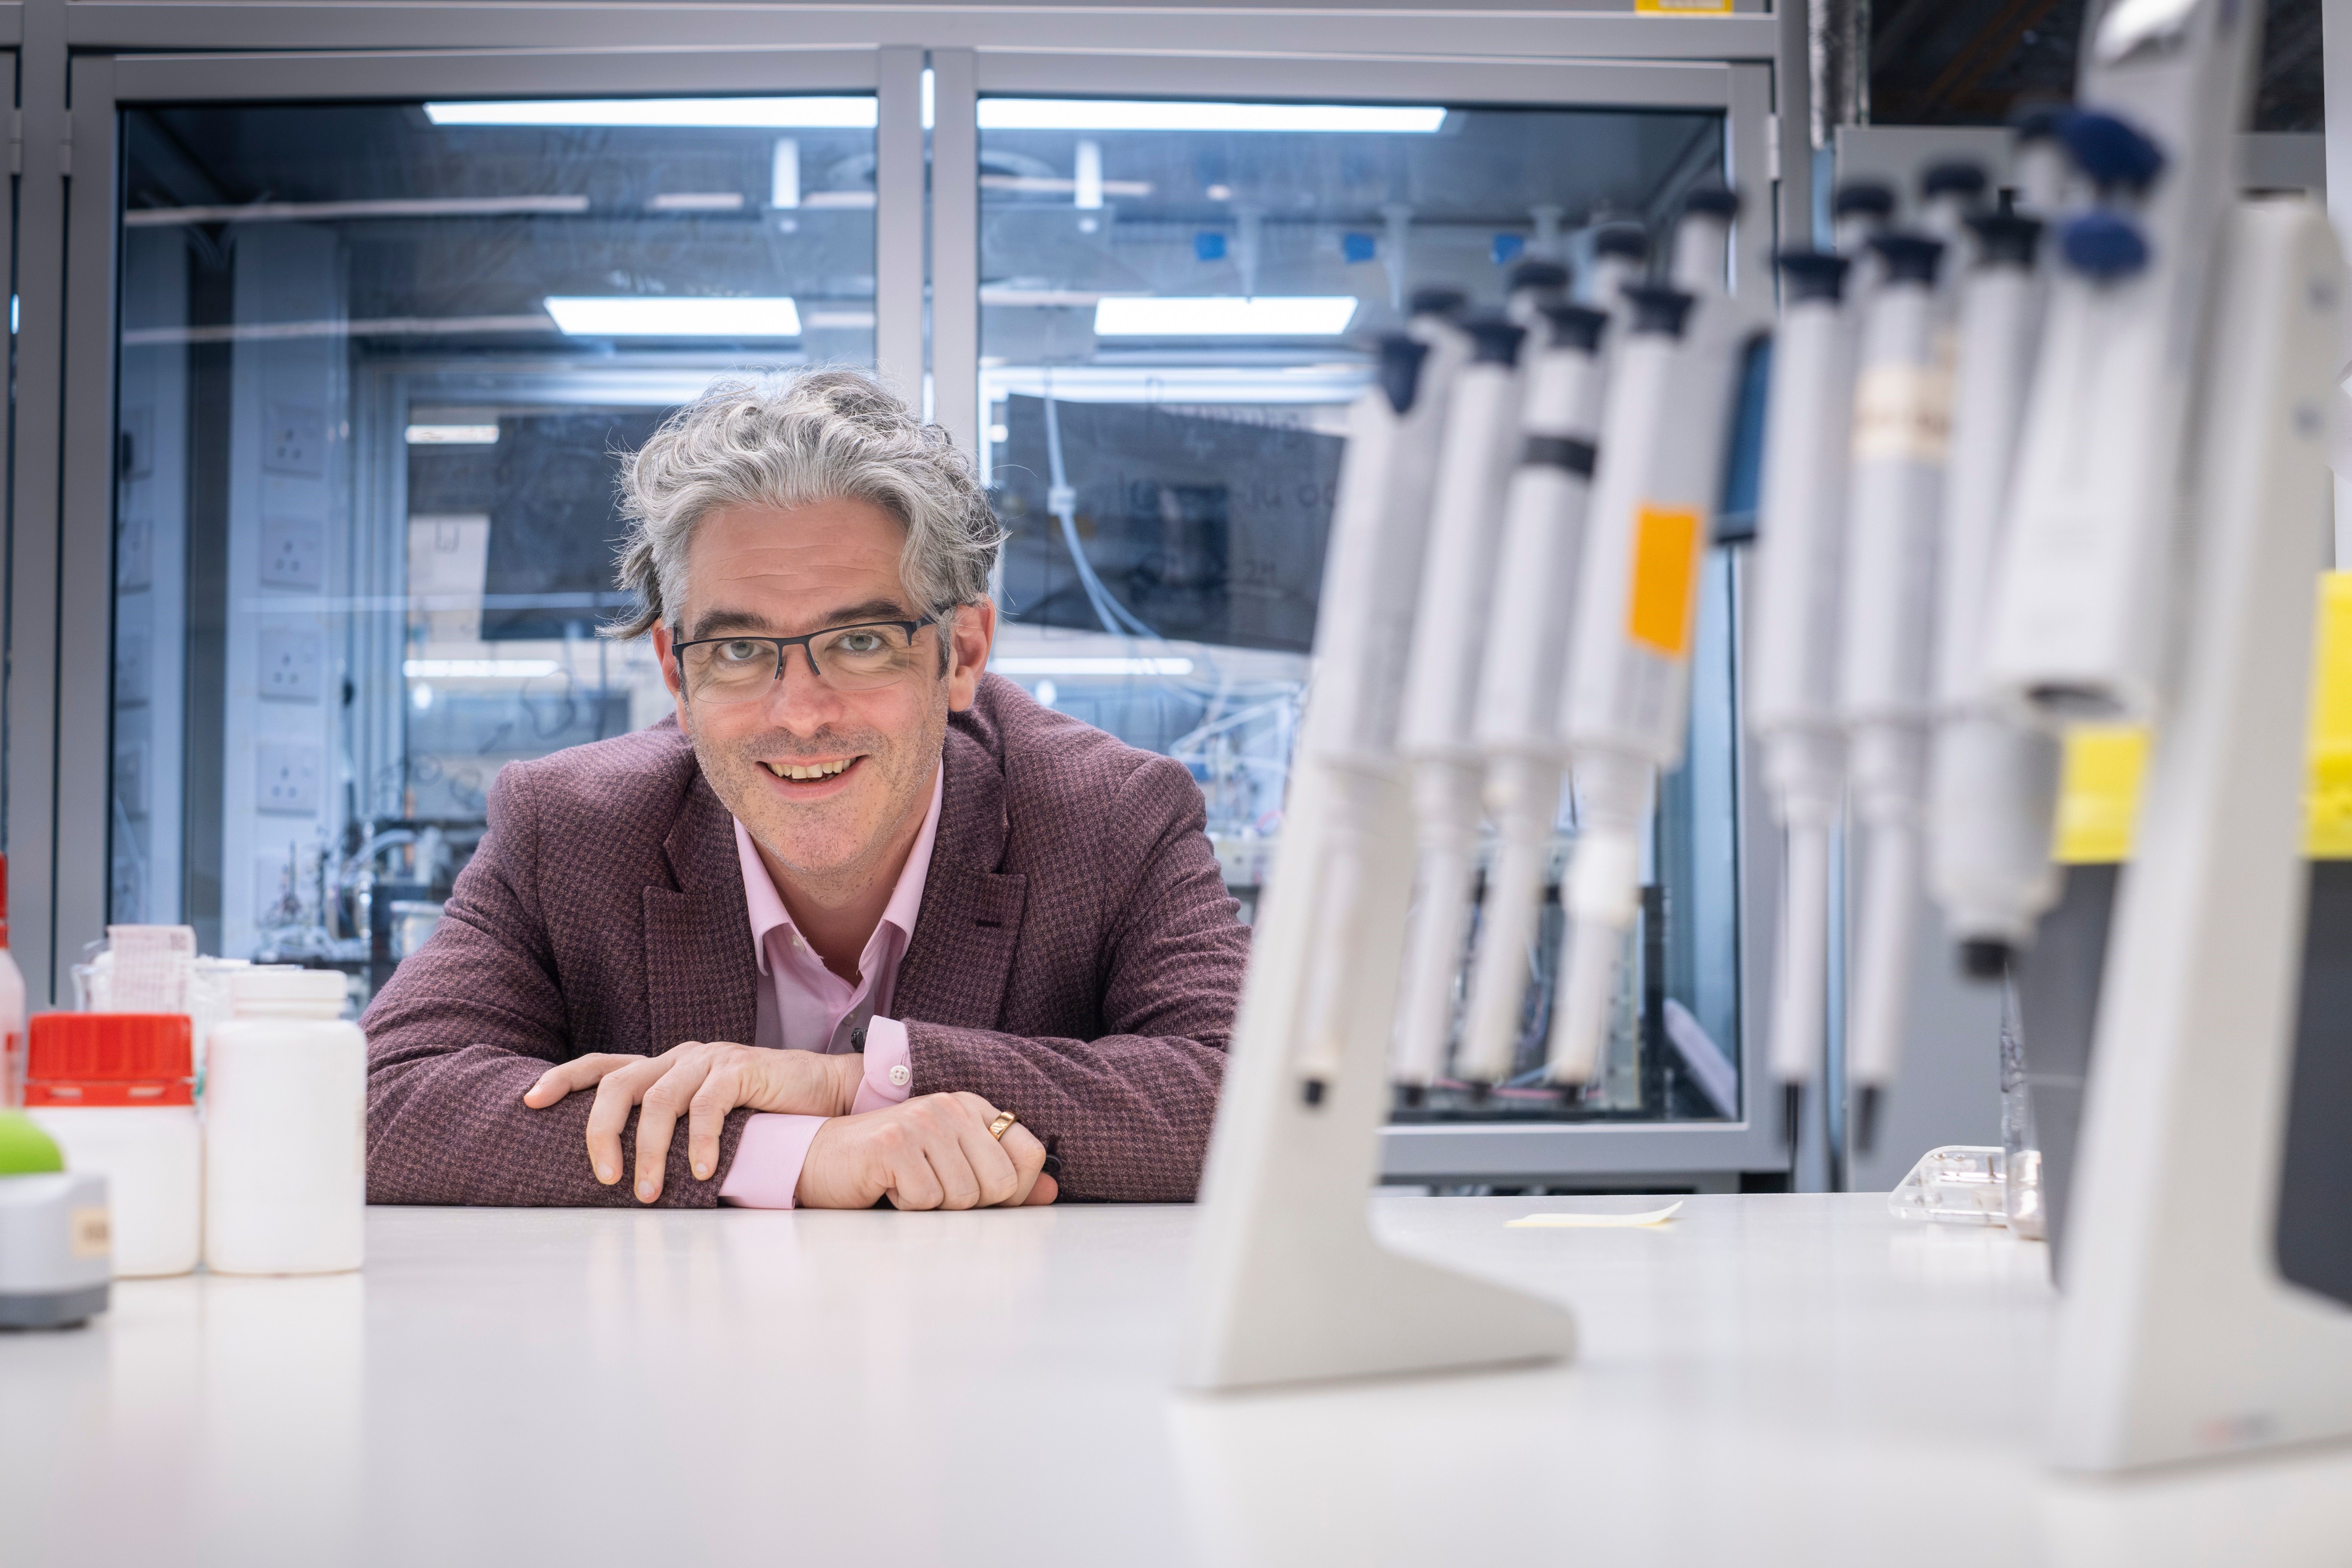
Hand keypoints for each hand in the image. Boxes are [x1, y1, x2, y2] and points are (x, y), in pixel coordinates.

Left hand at [522, 1042, 862, 1201]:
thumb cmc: (760, 1113)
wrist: (824, 1091)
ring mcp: (710, 1060)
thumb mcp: (704, 1118)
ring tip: (649, 1193)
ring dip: (649, 1150)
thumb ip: (669, 1129)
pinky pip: (709, 1105)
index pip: (602, 1065)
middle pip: (618, 1083)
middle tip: (603, 1177)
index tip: (528, 1101)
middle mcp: (680, 1056)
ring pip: (659, 1099)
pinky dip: (700, 1141)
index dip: (562, 1079)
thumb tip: (624, 1174)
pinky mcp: (741, 1068)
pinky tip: (703, 1172)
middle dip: (600, 1131)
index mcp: (664, 1066)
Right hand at [795, 1093, 1058, 1209]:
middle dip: (970, 1204)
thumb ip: (1004, 1178)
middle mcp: (951, 1106)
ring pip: (964, 1197)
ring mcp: (921, 1122)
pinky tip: (887, 1187)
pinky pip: (926, 1201)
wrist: (821, 1159)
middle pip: (1000, 1184)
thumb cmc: (889, 1168)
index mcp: (972, 1107)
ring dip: (934, 1205)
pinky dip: (906, 1206)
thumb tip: (1052, 1191)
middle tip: (932, 1189)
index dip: (1013, 1190)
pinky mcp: (892, 1145)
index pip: (1030, 1154)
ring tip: (907, 1184)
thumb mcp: (953, 1167)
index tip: (979, 1194)